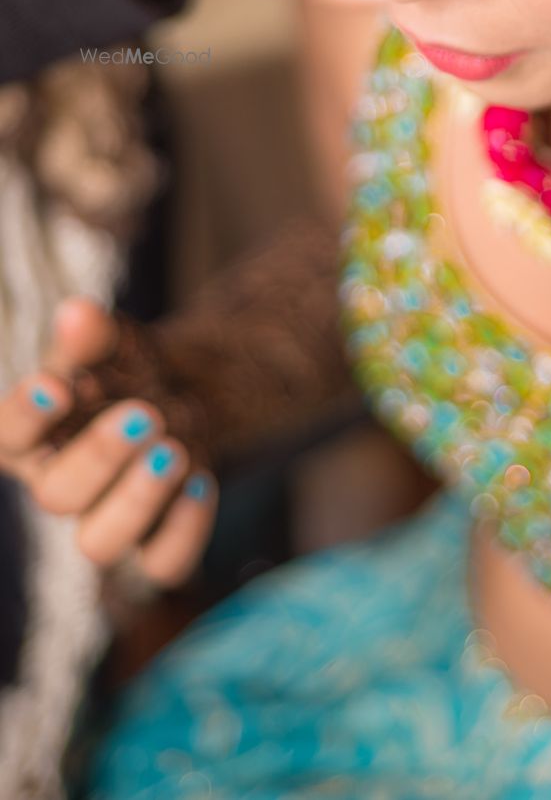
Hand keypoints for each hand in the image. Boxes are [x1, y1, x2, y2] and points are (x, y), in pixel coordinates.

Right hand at [0, 299, 215, 586]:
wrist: (186, 397)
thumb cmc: (130, 371)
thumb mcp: (116, 343)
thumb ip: (95, 335)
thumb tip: (78, 313)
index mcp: (35, 435)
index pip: (7, 436)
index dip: (24, 418)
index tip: (56, 388)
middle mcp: (60, 484)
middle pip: (56, 496)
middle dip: (100, 456)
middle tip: (146, 414)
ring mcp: (107, 518)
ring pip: (99, 544)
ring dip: (138, 500)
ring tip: (175, 451)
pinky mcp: (155, 541)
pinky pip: (162, 564)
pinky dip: (184, 528)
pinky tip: (204, 481)